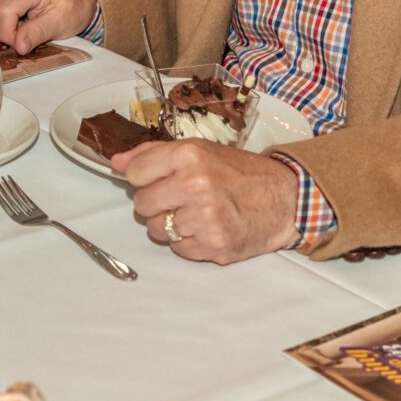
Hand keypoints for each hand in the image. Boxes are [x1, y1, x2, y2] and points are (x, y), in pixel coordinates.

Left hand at [112, 140, 298, 263]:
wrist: (283, 199)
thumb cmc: (239, 173)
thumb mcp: (200, 151)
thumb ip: (154, 154)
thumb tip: (117, 163)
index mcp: (190, 155)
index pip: (135, 173)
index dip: (143, 178)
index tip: (157, 179)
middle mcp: (196, 185)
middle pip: (142, 204)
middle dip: (155, 203)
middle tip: (177, 198)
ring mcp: (205, 218)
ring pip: (156, 230)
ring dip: (169, 225)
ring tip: (193, 213)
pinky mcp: (214, 246)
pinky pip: (178, 249)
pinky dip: (188, 242)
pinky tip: (205, 228)